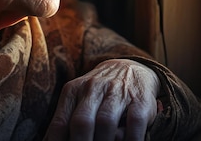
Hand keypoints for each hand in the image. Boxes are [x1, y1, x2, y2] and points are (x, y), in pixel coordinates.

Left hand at [44, 59, 160, 140]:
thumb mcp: (78, 100)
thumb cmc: (99, 93)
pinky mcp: (140, 100)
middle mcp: (94, 88)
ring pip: (106, 122)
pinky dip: (130, 139)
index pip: (60, 123)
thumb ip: (66, 121)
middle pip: (82, 122)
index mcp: (73, 90)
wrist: (130, 68)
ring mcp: (118, 92)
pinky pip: (134, 123)